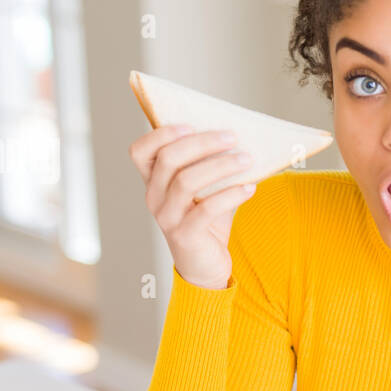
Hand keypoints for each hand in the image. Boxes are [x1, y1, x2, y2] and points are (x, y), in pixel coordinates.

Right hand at [127, 124, 260, 288]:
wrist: (206, 266)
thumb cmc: (205, 221)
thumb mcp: (203, 190)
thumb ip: (209, 166)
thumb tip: (238, 139)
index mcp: (153, 182)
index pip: (140, 151)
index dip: (161, 134)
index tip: (191, 124)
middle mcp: (153, 198)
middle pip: (169, 159)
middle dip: (203, 143)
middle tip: (232, 137)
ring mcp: (167, 218)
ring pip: (187, 181)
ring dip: (221, 166)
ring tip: (247, 160)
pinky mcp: (184, 235)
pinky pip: (207, 209)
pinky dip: (231, 195)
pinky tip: (250, 188)